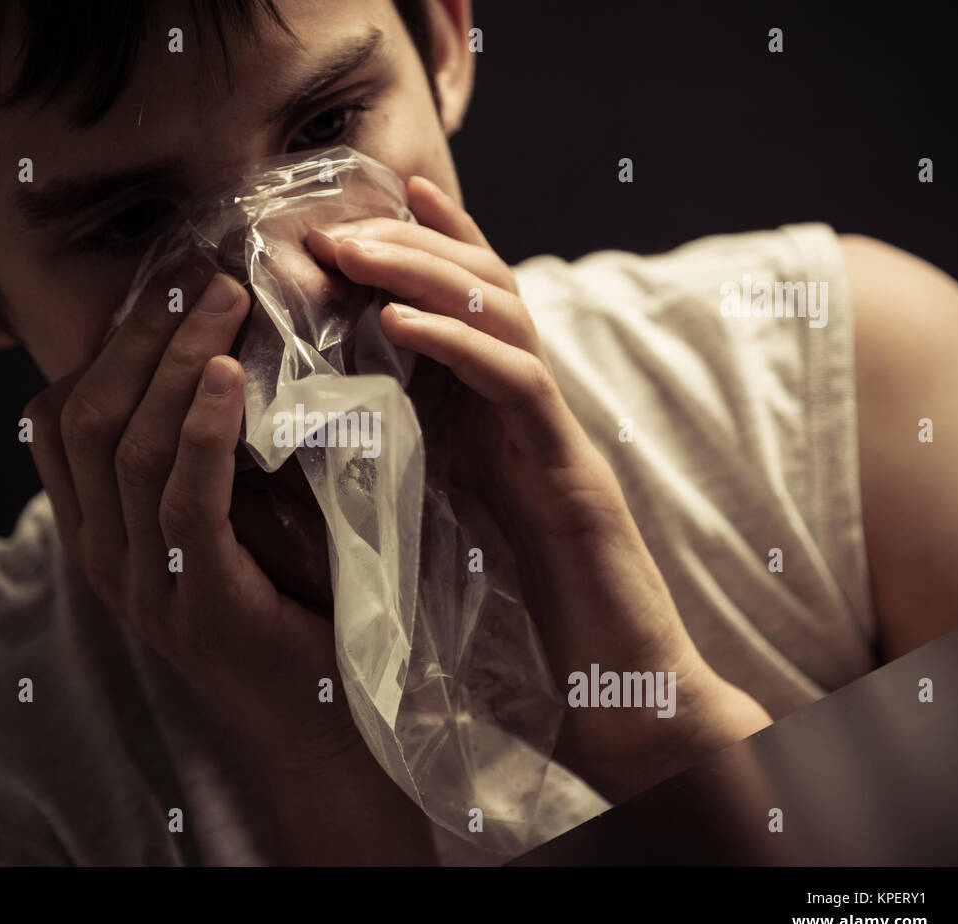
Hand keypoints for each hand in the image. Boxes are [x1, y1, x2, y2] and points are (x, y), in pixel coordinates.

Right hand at [22, 272, 355, 770]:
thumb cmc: (288, 605)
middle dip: (141, 335)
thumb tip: (227, 348)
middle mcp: (103, 556)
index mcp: (98, 530)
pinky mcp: (198, 606)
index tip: (172, 283)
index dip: (109, 342)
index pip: (59, 417)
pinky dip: (201, 432)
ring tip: (225, 300)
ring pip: (128, 449)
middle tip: (204, 272)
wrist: (322, 721)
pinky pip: (182, 504)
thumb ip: (205, 455)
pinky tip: (226, 376)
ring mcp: (141, 586)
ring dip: (175, 363)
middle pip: (88, 418)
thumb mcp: (229, 520)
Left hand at [306, 177, 771, 801]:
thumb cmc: (538, 611)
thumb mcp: (463, 514)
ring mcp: (558, 434)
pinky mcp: (573, 475)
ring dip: (426, 273)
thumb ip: (429, 456)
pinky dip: (458, 345)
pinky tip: (397, 324)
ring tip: (354, 251)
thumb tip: (351, 421)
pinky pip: (518, 388)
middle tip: (336, 224)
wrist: (622, 687)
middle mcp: (538, 409)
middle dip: (409, 245)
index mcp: (506, 415)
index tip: (371, 203)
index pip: (473, 306)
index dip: (431, 244)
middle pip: (486, 289)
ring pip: (507, 316)